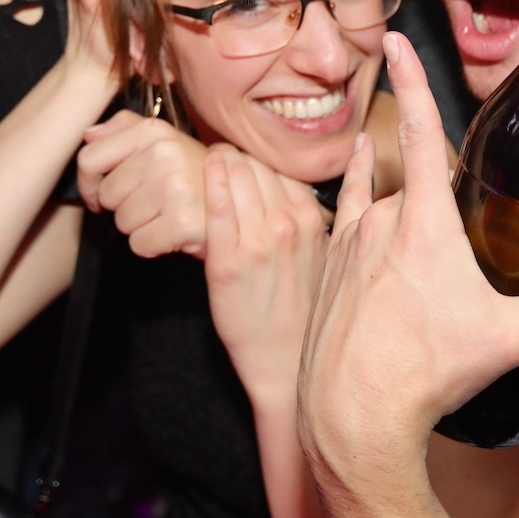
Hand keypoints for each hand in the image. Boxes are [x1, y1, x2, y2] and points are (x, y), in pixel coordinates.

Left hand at [77, 111, 210, 258]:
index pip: (89, 158)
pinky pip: (139, 243)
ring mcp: (175, 187)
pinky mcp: (183, 221)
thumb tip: (88, 134)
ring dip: (138, 226)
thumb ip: (124, 129)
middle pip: (105, 195)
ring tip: (163, 215)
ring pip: (121, 221)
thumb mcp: (163, 139)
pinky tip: (170, 233)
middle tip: (149, 204)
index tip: (100, 194)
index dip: (88, 183)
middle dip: (121, 206)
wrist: (240, 203)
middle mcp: (163, 154)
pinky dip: (151, 245)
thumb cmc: (193, 174)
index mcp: (152, 131)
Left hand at [204, 146, 328, 401]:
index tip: (240, 159)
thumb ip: (302, 215)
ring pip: (234, 177)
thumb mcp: (317, 253)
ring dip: (216, 164)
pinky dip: (208, 185)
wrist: (285, 361)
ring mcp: (258, 242)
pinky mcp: (227, 263)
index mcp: (311, 219)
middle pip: (254, 165)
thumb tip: (281, 185)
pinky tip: (201, 173)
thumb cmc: (300, 308)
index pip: (277, 166)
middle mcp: (288, 224)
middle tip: (216, 156)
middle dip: (232, 156)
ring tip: (204, 163)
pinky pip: (216, 210)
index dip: (254, 158)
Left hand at [297, 33, 518, 517]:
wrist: (350, 411)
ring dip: (392, 194)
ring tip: (407, 199)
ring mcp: (345, 241)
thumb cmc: (427, 371)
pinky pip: (343, 218)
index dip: (410, 79)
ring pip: (374, 199)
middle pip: (408, 178)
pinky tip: (361, 206)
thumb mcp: (511, 338)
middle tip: (456, 238)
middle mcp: (377, 219)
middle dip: (434, 187)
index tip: (396, 39)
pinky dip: (357, 205)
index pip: (417, 131)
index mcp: (422, 222)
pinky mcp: (326, 266)